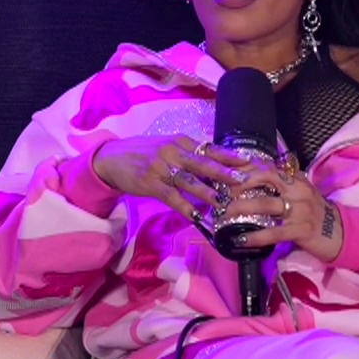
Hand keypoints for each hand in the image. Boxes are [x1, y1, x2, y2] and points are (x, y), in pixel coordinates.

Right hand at [90, 134, 255, 219]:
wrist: (111, 158)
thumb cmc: (143, 153)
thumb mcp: (166, 147)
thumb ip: (188, 155)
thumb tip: (215, 167)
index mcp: (180, 142)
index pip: (209, 149)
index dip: (228, 156)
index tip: (247, 162)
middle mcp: (172, 151)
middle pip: (203, 163)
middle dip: (224, 173)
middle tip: (243, 181)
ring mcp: (160, 167)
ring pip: (189, 180)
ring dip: (207, 192)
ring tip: (223, 202)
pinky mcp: (149, 182)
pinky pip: (171, 196)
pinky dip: (185, 207)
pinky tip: (197, 217)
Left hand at [212, 154, 343, 261]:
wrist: (341, 233)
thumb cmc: (314, 213)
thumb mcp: (299, 194)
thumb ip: (279, 186)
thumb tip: (246, 182)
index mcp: (295, 178)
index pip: (267, 165)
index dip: (244, 166)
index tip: (223, 168)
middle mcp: (298, 189)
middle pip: (266, 176)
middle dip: (241, 182)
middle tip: (222, 192)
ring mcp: (301, 209)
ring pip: (266, 203)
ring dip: (242, 208)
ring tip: (224, 213)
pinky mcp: (302, 230)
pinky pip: (274, 232)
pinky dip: (255, 236)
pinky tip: (241, 239)